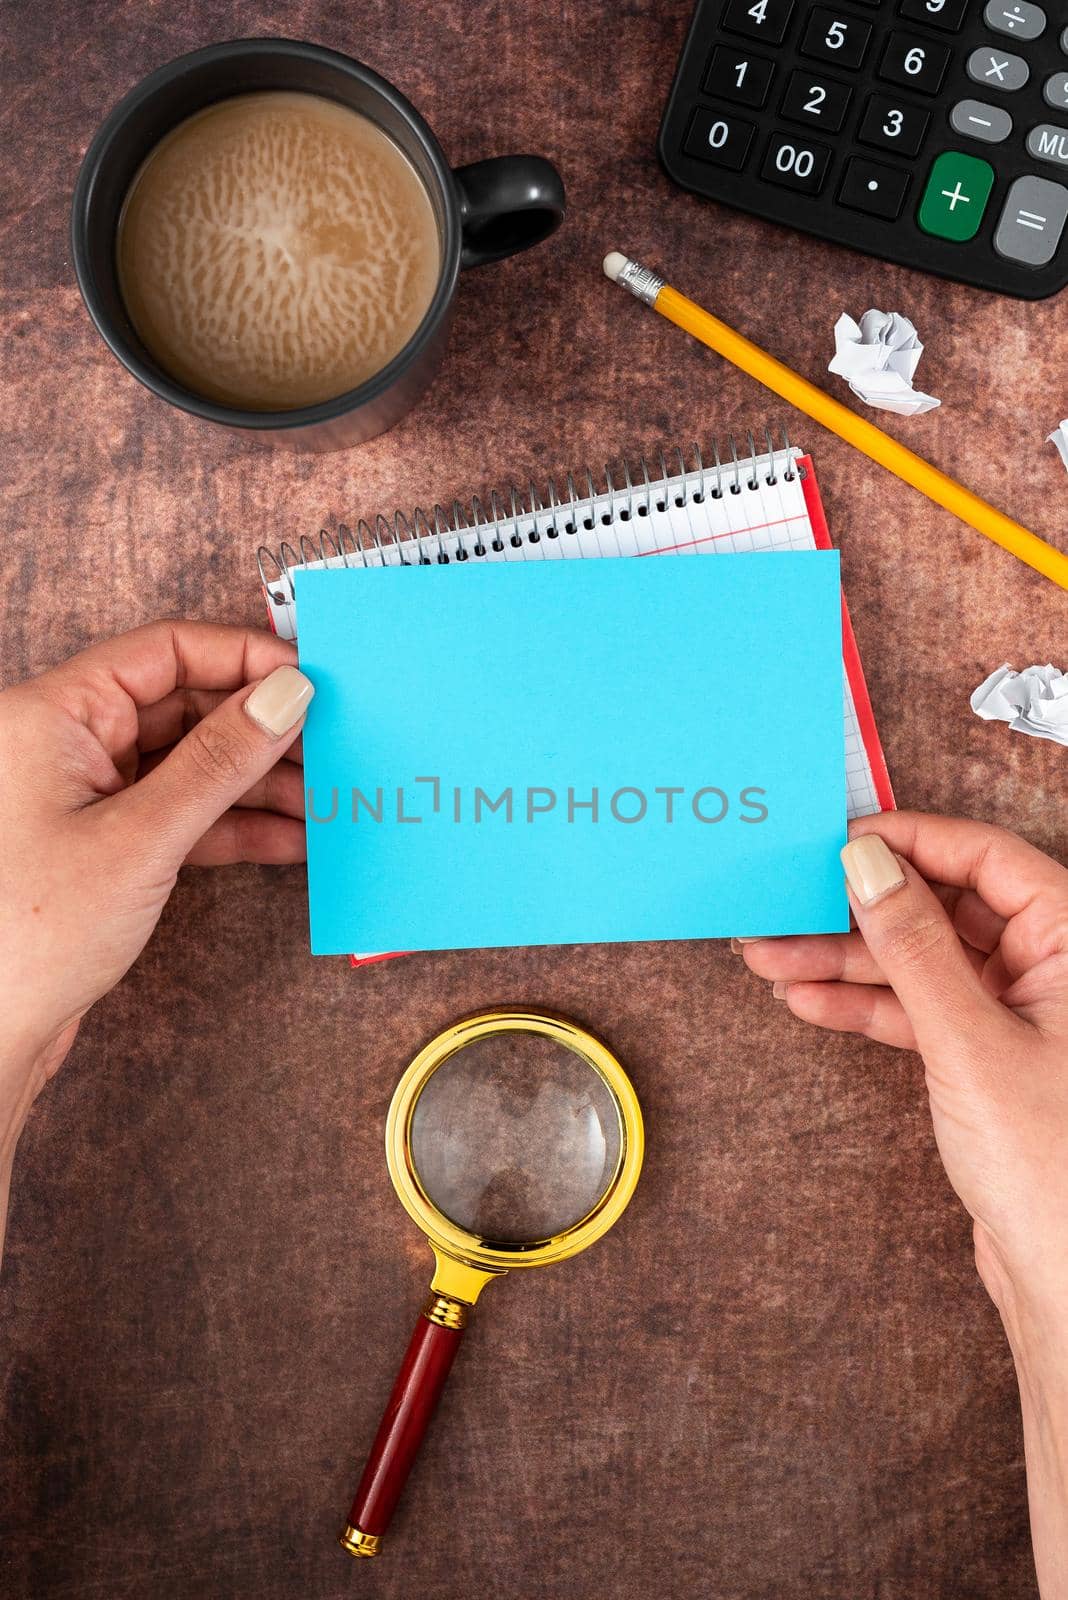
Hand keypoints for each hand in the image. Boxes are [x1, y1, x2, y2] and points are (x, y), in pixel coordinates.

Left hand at [0, 621, 313, 1140]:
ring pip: (190, 765)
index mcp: (53, 714)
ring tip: (326, 801)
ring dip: (260, 783)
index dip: (244, 657)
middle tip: (336, 744)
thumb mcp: (142, 837)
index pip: (165, 651)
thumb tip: (286, 694)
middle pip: (184, 706)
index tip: (314, 678)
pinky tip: (293, 840)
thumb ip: (220, 761)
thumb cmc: (30, 934)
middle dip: (263, 728)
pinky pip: (181, 814)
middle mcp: (66, 744)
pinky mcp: (104, 845)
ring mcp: (86, 796)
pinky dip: (235, 826)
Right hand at [739, 812, 1067, 1595]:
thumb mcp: (968, 1040)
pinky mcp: (990, 1057)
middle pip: (943, 907)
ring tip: (768, 957)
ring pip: (922, 960)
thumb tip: (866, 861)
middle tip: (781, 905)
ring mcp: (1020, 1013)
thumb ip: (913, 944)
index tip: (834, 840)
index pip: (984, 857)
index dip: (907, 840)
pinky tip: (807, 999)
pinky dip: (865, 1006)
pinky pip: (919, 1010)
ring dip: (845, 959)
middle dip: (857, 909)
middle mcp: (1052, 968)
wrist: (1065, 1284)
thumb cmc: (1050, 1168)